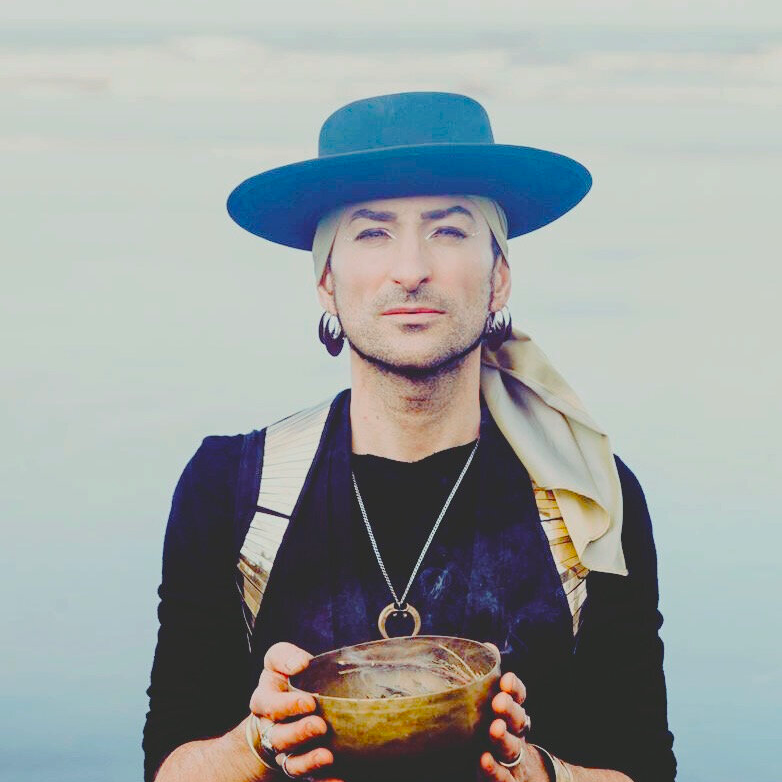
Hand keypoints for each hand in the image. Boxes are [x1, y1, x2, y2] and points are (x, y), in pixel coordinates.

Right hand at [249, 641, 343, 780]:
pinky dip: (322, 781)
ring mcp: (285, 752)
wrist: (280, 713)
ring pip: (290, 763)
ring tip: (327, 756)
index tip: (309, 702)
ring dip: (308, 762)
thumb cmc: (284, 681)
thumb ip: (285, 657)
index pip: (268, 705)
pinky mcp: (300, 767)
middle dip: (298, 733)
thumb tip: (300, 664)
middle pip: (277, 738)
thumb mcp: (278, 661)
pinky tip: (338, 780)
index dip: (287, 706)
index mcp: (264, 702)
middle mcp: (270, 730)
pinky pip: (308, 780)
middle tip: (319, 726)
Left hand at [477, 643, 547, 781]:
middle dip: (510, 710)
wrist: (527, 779)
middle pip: (519, 722)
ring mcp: (514, 761)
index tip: (506, 679)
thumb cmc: (503, 736)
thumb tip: (487, 646)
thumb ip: (489, 681)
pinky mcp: (506, 781)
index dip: (515, 690)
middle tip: (499, 701)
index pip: (519, 698)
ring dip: (504, 739)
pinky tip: (484, 761)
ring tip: (494, 729)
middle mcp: (517, 736)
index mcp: (514, 716)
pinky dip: (495, 771)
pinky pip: (502, 778)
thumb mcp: (497, 710)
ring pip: (511, 749)